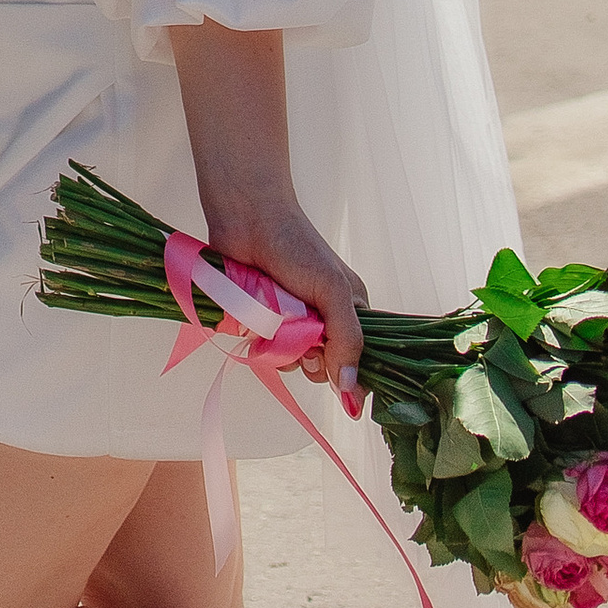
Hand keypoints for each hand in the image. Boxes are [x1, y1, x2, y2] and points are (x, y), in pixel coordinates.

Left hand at [197, 193, 368, 413]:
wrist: (246, 216)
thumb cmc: (296, 244)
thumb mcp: (333, 289)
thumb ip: (347, 338)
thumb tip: (349, 388)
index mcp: (350, 310)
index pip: (361, 358)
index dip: (353, 376)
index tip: (346, 391)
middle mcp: (322, 320)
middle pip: (324, 368)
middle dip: (315, 361)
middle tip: (308, 340)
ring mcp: (291, 322)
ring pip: (293, 363)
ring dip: (285, 349)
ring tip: (279, 319)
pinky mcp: (263, 322)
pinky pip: (266, 351)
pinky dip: (263, 342)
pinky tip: (259, 320)